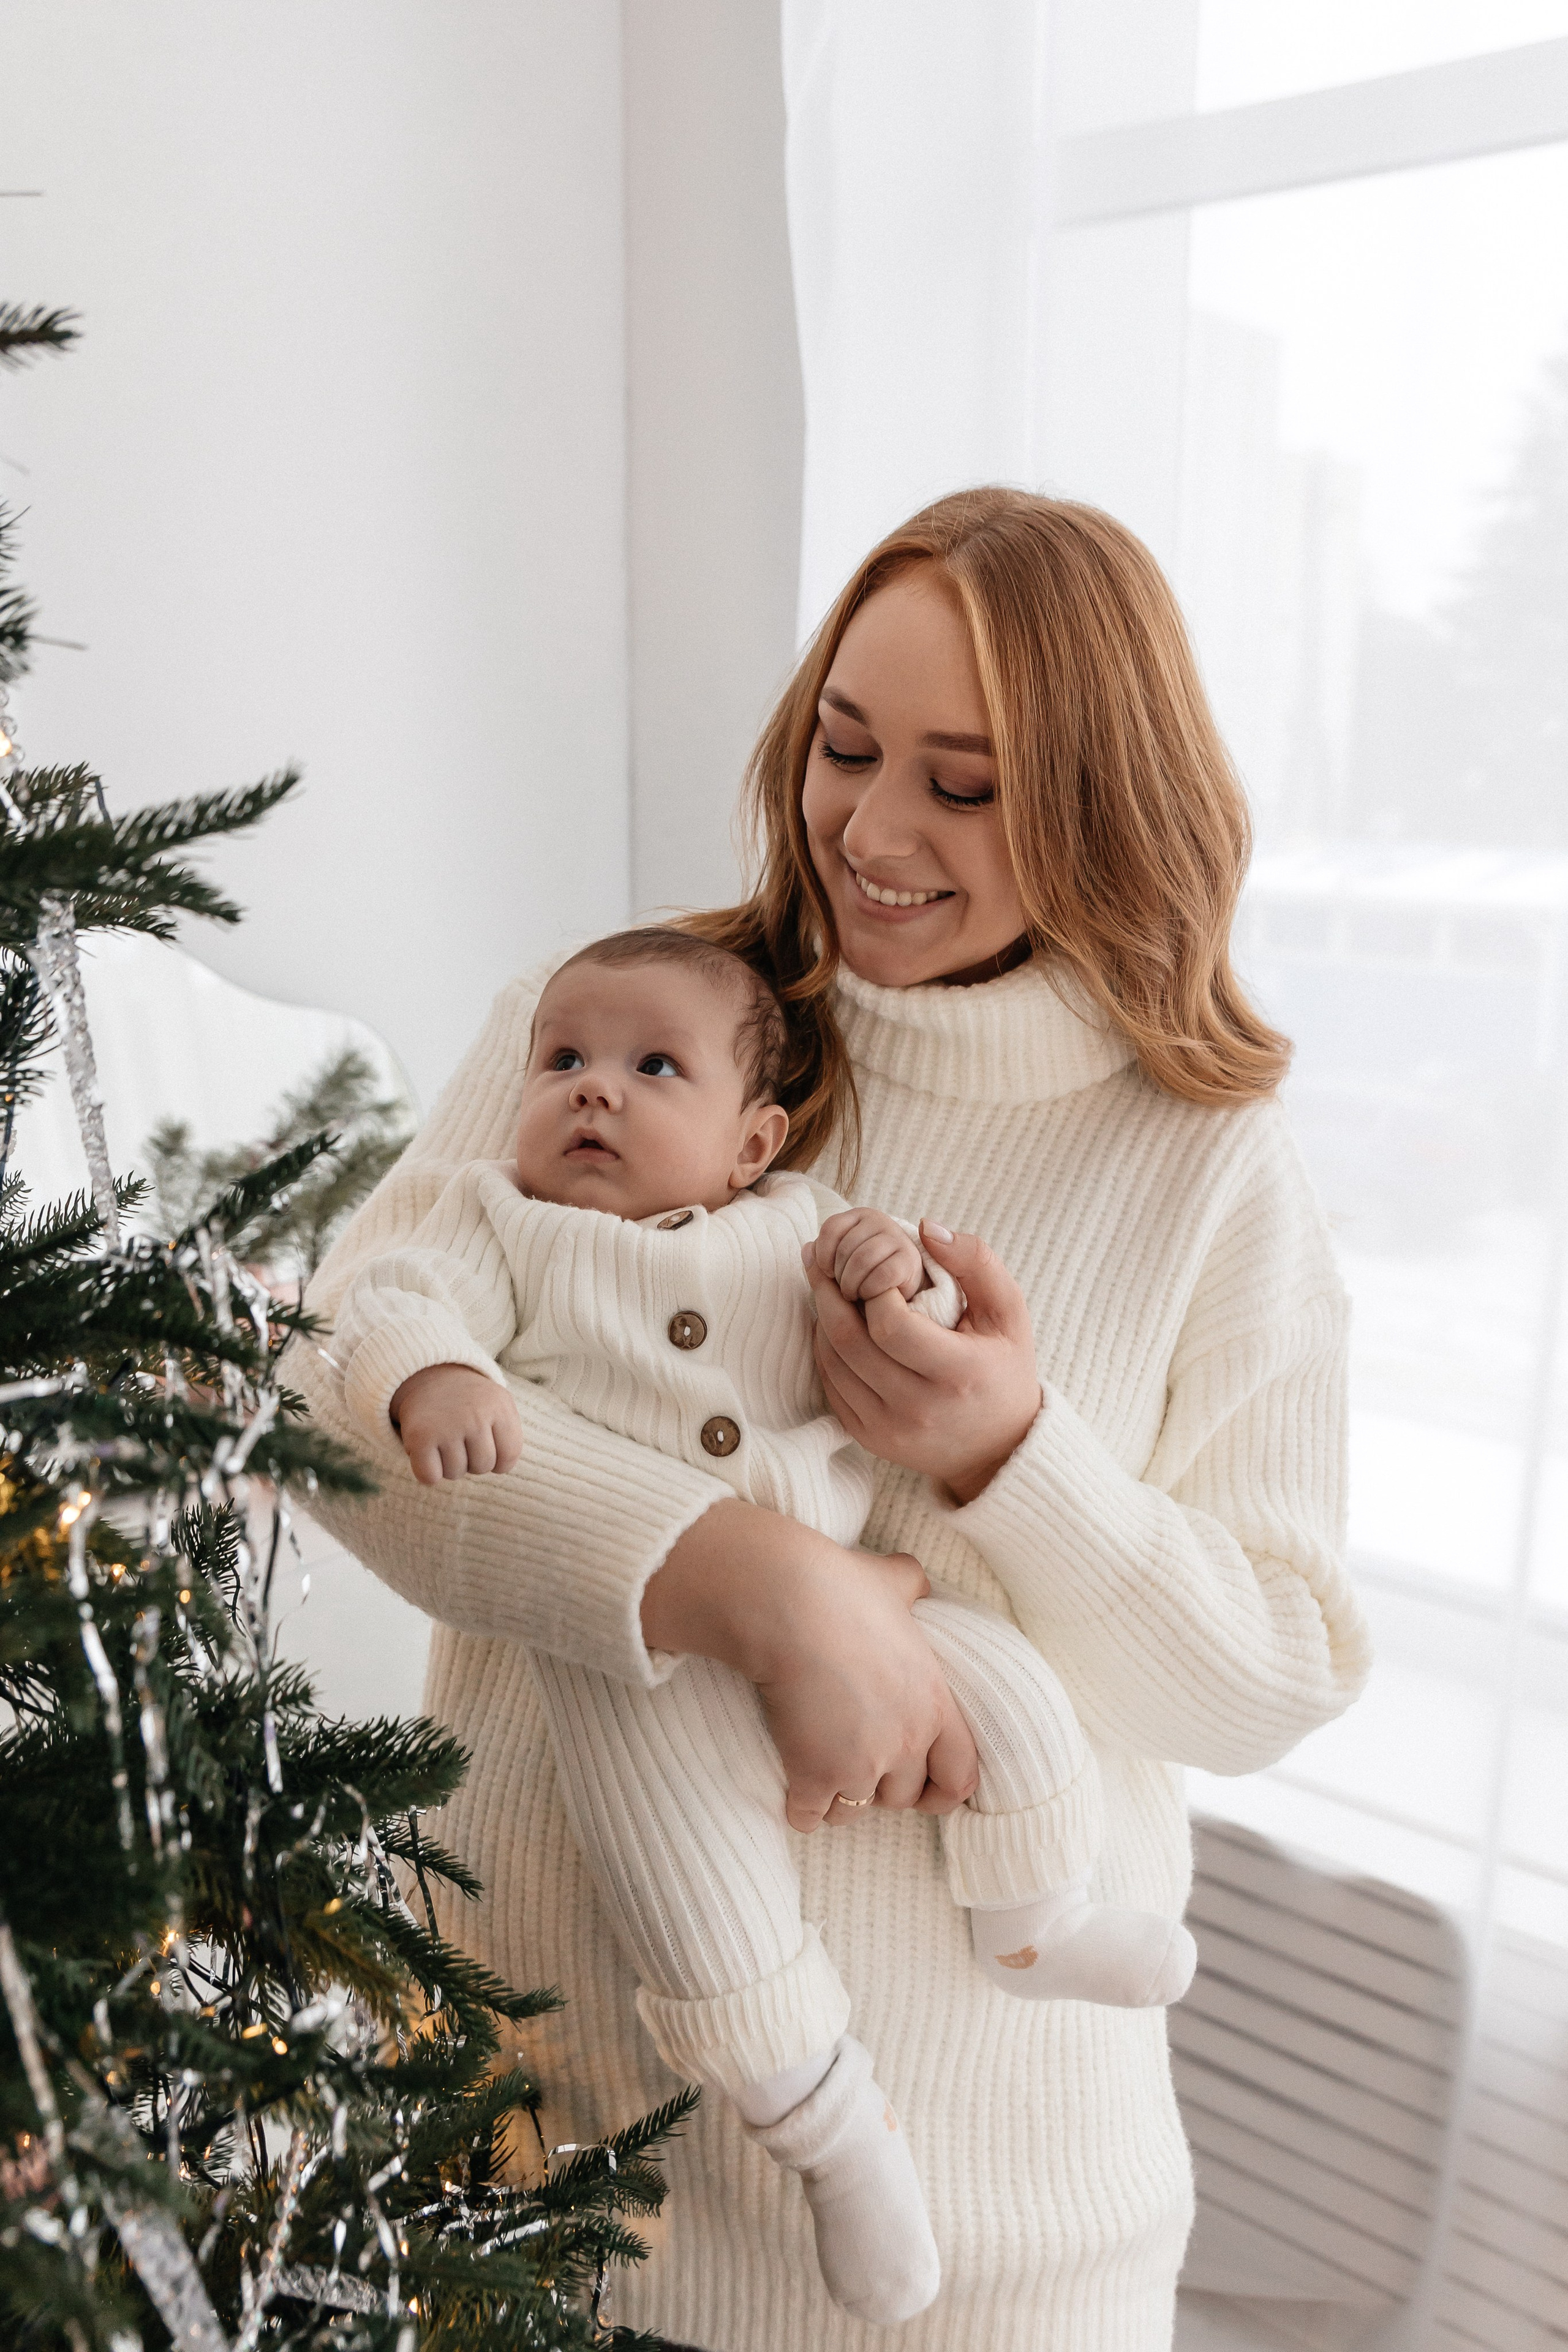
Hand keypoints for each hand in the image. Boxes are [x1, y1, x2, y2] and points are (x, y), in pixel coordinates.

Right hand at [390, 1363, 523, 1485]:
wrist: (427, 1375)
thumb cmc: (468, 1401)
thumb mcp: (498, 1405)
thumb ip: (509, 1435)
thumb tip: (502, 1467)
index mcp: (499, 1408)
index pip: (509, 1456)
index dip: (499, 1461)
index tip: (487, 1448)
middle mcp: (475, 1417)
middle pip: (482, 1467)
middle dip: (472, 1461)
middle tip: (461, 1439)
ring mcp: (447, 1427)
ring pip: (455, 1473)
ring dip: (449, 1465)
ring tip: (444, 1440)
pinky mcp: (420, 1437)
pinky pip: (429, 1477)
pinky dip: (427, 1472)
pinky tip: (428, 1452)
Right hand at [639, 1502, 978, 1831]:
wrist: (788, 1606)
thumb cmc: (842, 1588)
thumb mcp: (894, 1581)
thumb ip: (912, 1587)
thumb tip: (915, 1579)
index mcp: (934, 1704)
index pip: (961, 1774)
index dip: (943, 1787)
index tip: (926, 1790)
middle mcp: (905, 1742)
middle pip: (903, 1797)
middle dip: (881, 1788)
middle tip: (860, 1768)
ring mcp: (860, 1764)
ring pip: (854, 1811)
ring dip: (839, 1800)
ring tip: (823, 1779)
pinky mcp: (814, 1775)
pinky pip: (809, 1817)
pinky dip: (800, 1809)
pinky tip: (791, 1791)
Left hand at [806, 1223, 1042, 1502]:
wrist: (999, 1447)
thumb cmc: (1003, 1367)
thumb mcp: (1008, 1311)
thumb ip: (975, 1261)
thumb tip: (925, 1227)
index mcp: (958, 1374)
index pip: (892, 1326)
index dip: (873, 1289)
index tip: (877, 1269)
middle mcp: (920, 1409)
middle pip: (851, 1343)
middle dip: (830, 1295)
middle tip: (823, 1264)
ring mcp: (890, 1430)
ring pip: (833, 1363)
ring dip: (822, 1321)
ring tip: (826, 1290)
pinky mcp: (870, 1440)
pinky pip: (831, 1387)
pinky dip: (825, 1351)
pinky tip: (832, 1328)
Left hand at [809, 1207, 925, 1303]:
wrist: (901, 1285)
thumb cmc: (865, 1272)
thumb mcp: (841, 1261)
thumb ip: (822, 1256)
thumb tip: (806, 1249)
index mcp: (859, 1216)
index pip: (831, 1228)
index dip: (822, 1254)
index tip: (826, 1273)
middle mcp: (879, 1220)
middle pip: (845, 1248)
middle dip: (838, 1275)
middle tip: (841, 1290)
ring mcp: (897, 1238)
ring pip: (862, 1260)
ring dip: (851, 1284)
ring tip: (852, 1294)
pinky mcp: (909, 1259)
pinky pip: (882, 1274)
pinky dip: (869, 1289)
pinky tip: (868, 1295)